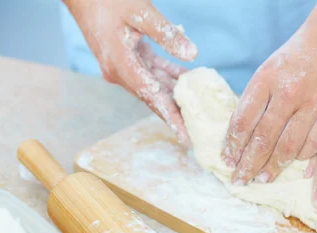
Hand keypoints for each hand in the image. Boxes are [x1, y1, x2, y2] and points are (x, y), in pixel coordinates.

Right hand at [63, 0, 196, 144]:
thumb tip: (192, 55)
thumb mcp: (141, 12)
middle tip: (197, 131)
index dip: (170, 117)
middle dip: (175, 114)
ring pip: (154, 86)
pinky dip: (168, 75)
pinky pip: (151, 71)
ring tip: (196, 110)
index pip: (151, 97)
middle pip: (153, 97)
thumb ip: (167, 34)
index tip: (185, 136)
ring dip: (174, 95)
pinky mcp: (126, 58)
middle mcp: (120, 72)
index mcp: (120, 65)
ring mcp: (122, 66)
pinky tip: (187, 78)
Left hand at [221, 0, 316, 184]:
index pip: (242, 121)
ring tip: (262, 178)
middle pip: (263, 139)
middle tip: (239, 180)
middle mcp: (290, 91)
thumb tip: (240, 138)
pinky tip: (291, 165)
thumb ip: (256, 101)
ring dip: (273, 167)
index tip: (227, 161)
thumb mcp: (268, 70)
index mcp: (266, 79)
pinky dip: (300, 158)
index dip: (232, 145)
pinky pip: (314, 145)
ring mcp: (315, 102)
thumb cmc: (297, 58)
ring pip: (289, 147)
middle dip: (248, 164)